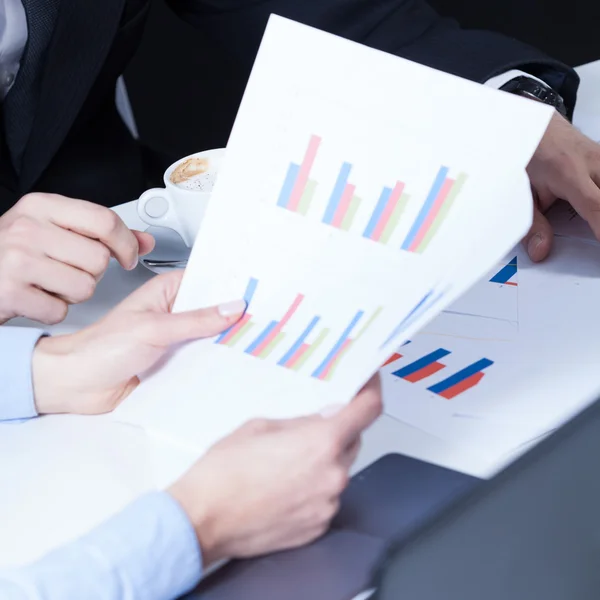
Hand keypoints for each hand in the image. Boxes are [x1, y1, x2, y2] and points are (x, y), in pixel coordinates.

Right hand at [0, 193, 155, 323]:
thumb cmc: (10, 253)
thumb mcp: (52, 230)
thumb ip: (101, 233)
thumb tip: (145, 241)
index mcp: (41, 206)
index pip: (104, 220)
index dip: (125, 243)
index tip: (127, 257)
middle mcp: (27, 229)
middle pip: (99, 259)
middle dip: (91, 273)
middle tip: (65, 271)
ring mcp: (17, 261)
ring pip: (85, 287)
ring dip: (72, 293)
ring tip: (48, 284)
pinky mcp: (10, 293)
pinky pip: (60, 311)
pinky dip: (52, 311)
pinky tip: (35, 298)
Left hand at [31, 270, 245, 414]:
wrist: (77, 384)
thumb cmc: (99, 348)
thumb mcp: (153, 328)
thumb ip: (195, 320)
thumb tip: (230, 308)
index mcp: (166, 293)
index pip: (208, 283)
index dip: (232, 287)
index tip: (258, 292)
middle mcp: (173, 315)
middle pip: (214, 313)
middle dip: (235, 318)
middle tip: (261, 321)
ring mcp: (176, 341)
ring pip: (211, 339)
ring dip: (226, 344)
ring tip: (251, 345)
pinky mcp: (175, 365)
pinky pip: (202, 363)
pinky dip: (215, 365)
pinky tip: (230, 367)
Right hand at [168, 375, 381, 565]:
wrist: (201, 520)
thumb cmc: (223, 473)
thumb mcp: (260, 426)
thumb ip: (301, 421)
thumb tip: (325, 418)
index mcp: (321, 443)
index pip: (368, 410)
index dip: (372, 391)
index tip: (369, 384)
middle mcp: (332, 475)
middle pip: (353, 441)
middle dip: (337, 429)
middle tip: (311, 424)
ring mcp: (327, 504)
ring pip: (338, 470)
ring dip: (323, 460)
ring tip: (286, 460)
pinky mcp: (317, 526)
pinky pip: (326, 497)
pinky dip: (314, 486)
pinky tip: (284, 484)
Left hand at [525, 112, 599, 260]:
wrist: (529, 122)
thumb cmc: (525, 152)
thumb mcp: (521, 189)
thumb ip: (532, 223)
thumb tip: (540, 250)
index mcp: (567, 173)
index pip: (596, 206)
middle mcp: (590, 162)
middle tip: (596, 236)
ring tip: (594, 224)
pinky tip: (595, 208)